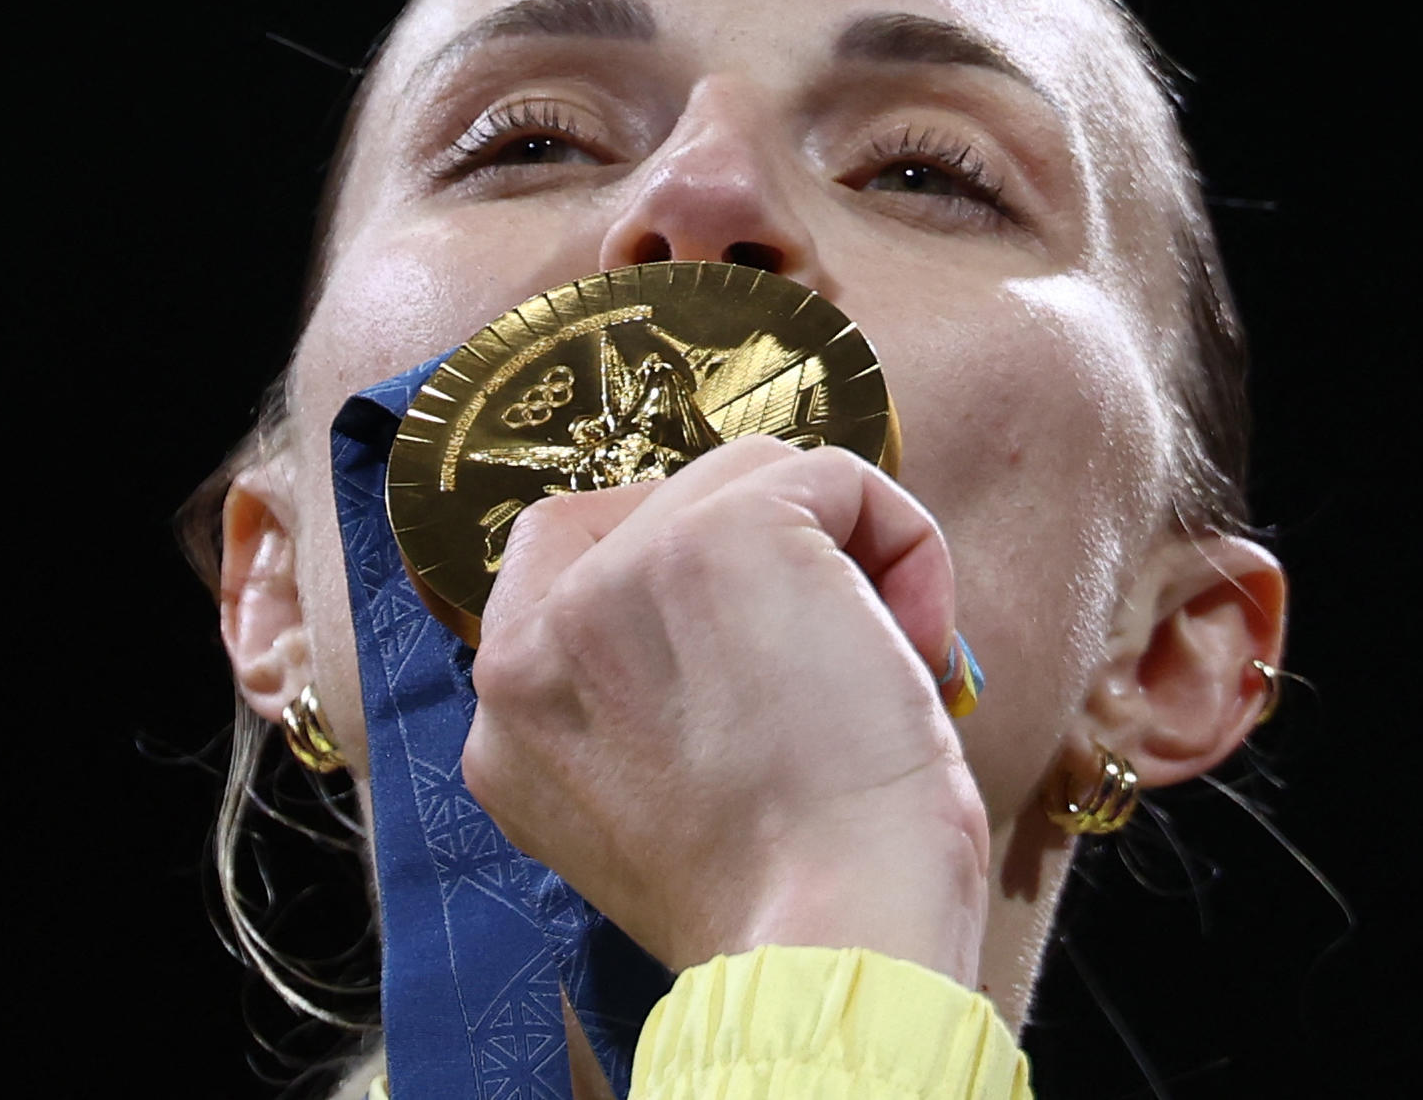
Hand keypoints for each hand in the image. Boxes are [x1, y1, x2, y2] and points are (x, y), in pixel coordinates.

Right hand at [463, 436, 988, 985]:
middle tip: (831, 657)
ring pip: (745, 478)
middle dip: (761, 559)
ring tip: (890, 656)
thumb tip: (732, 617)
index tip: (753, 640)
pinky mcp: (715, 537)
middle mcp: (532, 645)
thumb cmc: (786, 905)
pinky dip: (901, 539)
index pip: (558, 563)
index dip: (669, 568)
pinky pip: (831, 476)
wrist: (831, 947)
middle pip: (656, 508)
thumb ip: (638, 709)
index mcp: (504, 729)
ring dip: (839, 550)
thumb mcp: (657, 813)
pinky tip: (918, 641)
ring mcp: (615, 581)